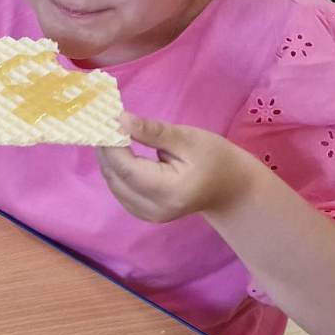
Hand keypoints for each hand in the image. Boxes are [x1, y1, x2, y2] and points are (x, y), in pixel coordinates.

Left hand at [96, 113, 257, 223]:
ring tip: (110, 134)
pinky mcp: (143, 213)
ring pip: (113, 185)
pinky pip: (119, 190)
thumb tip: (120, 119)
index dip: (111, 145)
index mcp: (168, 191)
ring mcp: (147, 215)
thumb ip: (153, 131)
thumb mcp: (188, 139)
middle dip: (106, 150)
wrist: (230, 188)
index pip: (126, 168)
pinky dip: (115, 170)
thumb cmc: (215, 159)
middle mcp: (154, 209)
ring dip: (108, 159)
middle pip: (115, 178)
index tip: (105, 120)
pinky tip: (119, 152)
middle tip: (103, 123)